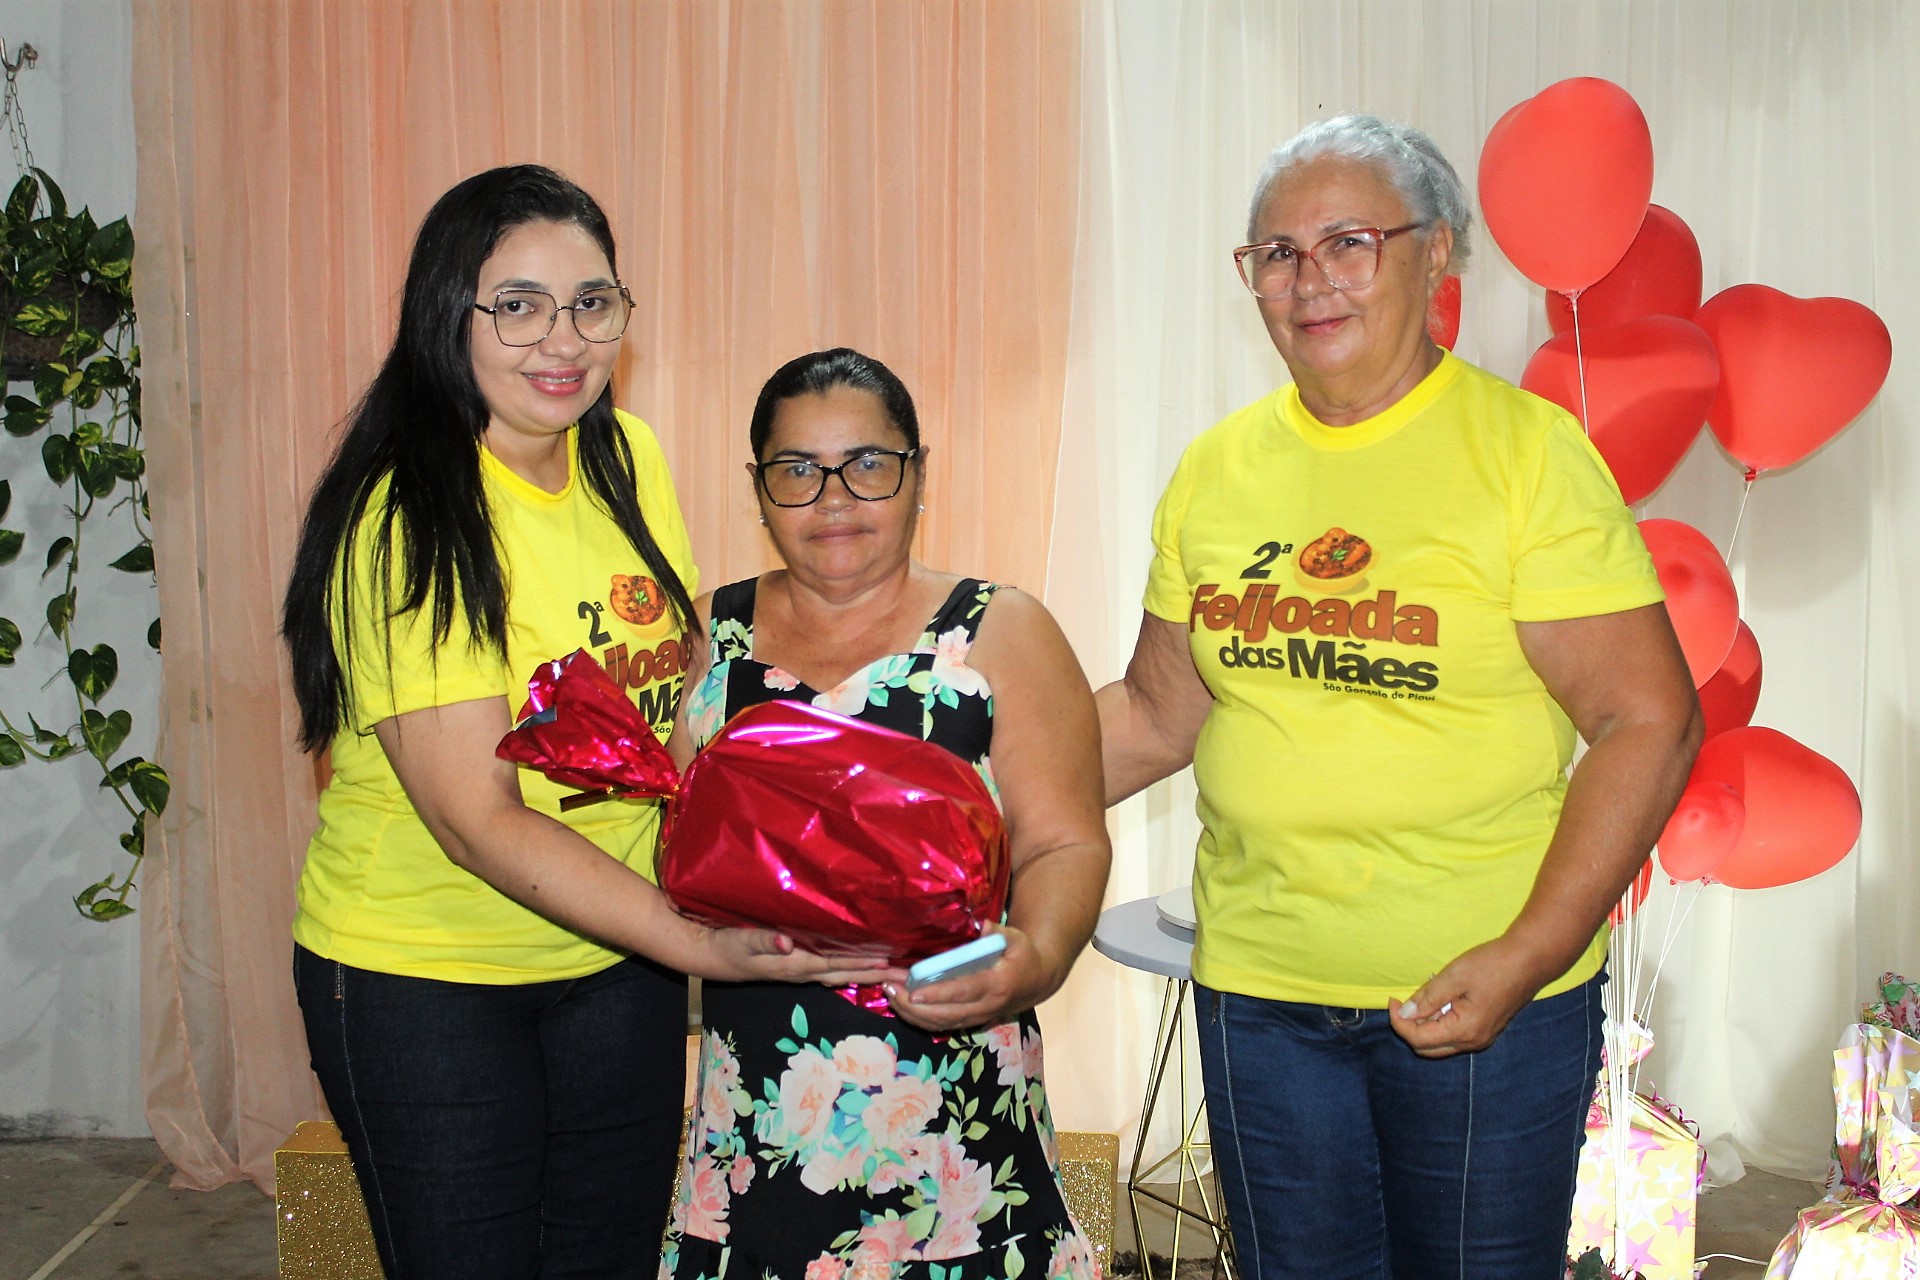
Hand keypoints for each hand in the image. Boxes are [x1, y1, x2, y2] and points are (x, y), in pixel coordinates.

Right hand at [700, 927, 891, 985]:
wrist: (711, 956)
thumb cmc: (727, 946)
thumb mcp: (743, 941)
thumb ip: (765, 941)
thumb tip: (788, 942)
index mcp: (795, 964)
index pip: (837, 964)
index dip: (863, 964)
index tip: (889, 964)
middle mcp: (802, 971)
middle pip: (846, 973)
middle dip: (876, 975)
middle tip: (906, 977)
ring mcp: (800, 971)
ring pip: (841, 973)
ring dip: (867, 974)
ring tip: (893, 975)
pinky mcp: (795, 966)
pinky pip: (830, 969)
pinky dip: (849, 969)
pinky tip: (860, 968)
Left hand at [884, 925, 1059, 1033]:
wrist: (1038, 981)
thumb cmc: (1024, 955)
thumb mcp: (1017, 939)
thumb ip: (1000, 933)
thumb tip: (983, 925)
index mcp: (997, 985)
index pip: (964, 991)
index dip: (938, 994)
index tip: (914, 992)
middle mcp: (986, 1006)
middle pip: (945, 1014)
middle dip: (914, 1006)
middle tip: (890, 989)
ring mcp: (978, 1017)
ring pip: (941, 1023)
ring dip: (912, 1013)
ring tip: (890, 994)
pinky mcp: (971, 1021)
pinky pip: (942, 1025)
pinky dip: (919, 1018)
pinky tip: (901, 1004)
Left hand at [1388, 934, 1556, 1058]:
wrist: (1530, 960)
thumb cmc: (1493, 964)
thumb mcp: (1454, 976)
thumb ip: (1428, 997)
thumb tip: (1406, 1013)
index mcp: (1464, 1031)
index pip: (1418, 1039)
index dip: (1399, 1021)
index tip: (1392, 999)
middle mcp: (1473, 1041)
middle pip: (1428, 1047)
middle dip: (1410, 1027)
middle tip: (1403, 1002)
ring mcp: (1482, 1038)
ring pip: (1441, 1043)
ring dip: (1425, 1026)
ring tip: (1424, 998)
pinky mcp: (1487, 1030)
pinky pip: (1455, 1035)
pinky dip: (1440, 1023)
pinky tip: (1441, 1001)